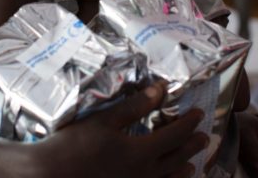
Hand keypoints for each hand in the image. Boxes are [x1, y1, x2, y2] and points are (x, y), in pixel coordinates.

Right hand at [30, 83, 208, 177]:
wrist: (53, 174)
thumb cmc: (76, 144)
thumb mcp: (105, 119)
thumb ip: (135, 106)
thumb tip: (160, 89)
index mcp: (141, 152)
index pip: (175, 135)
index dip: (189, 123)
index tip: (198, 113)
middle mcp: (144, 174)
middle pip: (177, 159)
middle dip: (192, 146)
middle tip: (204, 137)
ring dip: (183, 170)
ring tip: (192, 166)